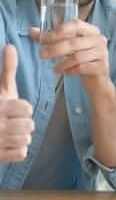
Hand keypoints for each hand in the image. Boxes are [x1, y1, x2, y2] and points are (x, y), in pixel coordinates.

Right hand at [0, 45, 34, 161]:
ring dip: (19, 137)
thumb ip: (7, 71)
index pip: (26, 108)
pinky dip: (16, 150)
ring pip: (26, 139)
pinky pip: (21, 153)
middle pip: (29, 125)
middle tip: (10, 122)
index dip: (23, 109)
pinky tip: (6, 145)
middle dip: (22, 124)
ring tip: (8, 133)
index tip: (12, 109)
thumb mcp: (0, 90)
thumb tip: (10, 46)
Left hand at [30, 21, 110, 92]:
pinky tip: (64, 73)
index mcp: (91, 31)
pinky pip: (82, 68)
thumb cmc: (82, 60)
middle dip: (55, 49)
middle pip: (74, 42)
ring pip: (77, 57)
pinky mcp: (101, 67)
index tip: (45, 39)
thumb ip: (52, 38)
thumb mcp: (68, 47)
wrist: (98, 80)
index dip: (60, 30)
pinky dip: (70, 71)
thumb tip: (31, 31)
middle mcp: (99, 40)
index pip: (76, 24)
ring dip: (62, 63)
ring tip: (54, 68)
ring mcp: (102, 53)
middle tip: (42, 55)